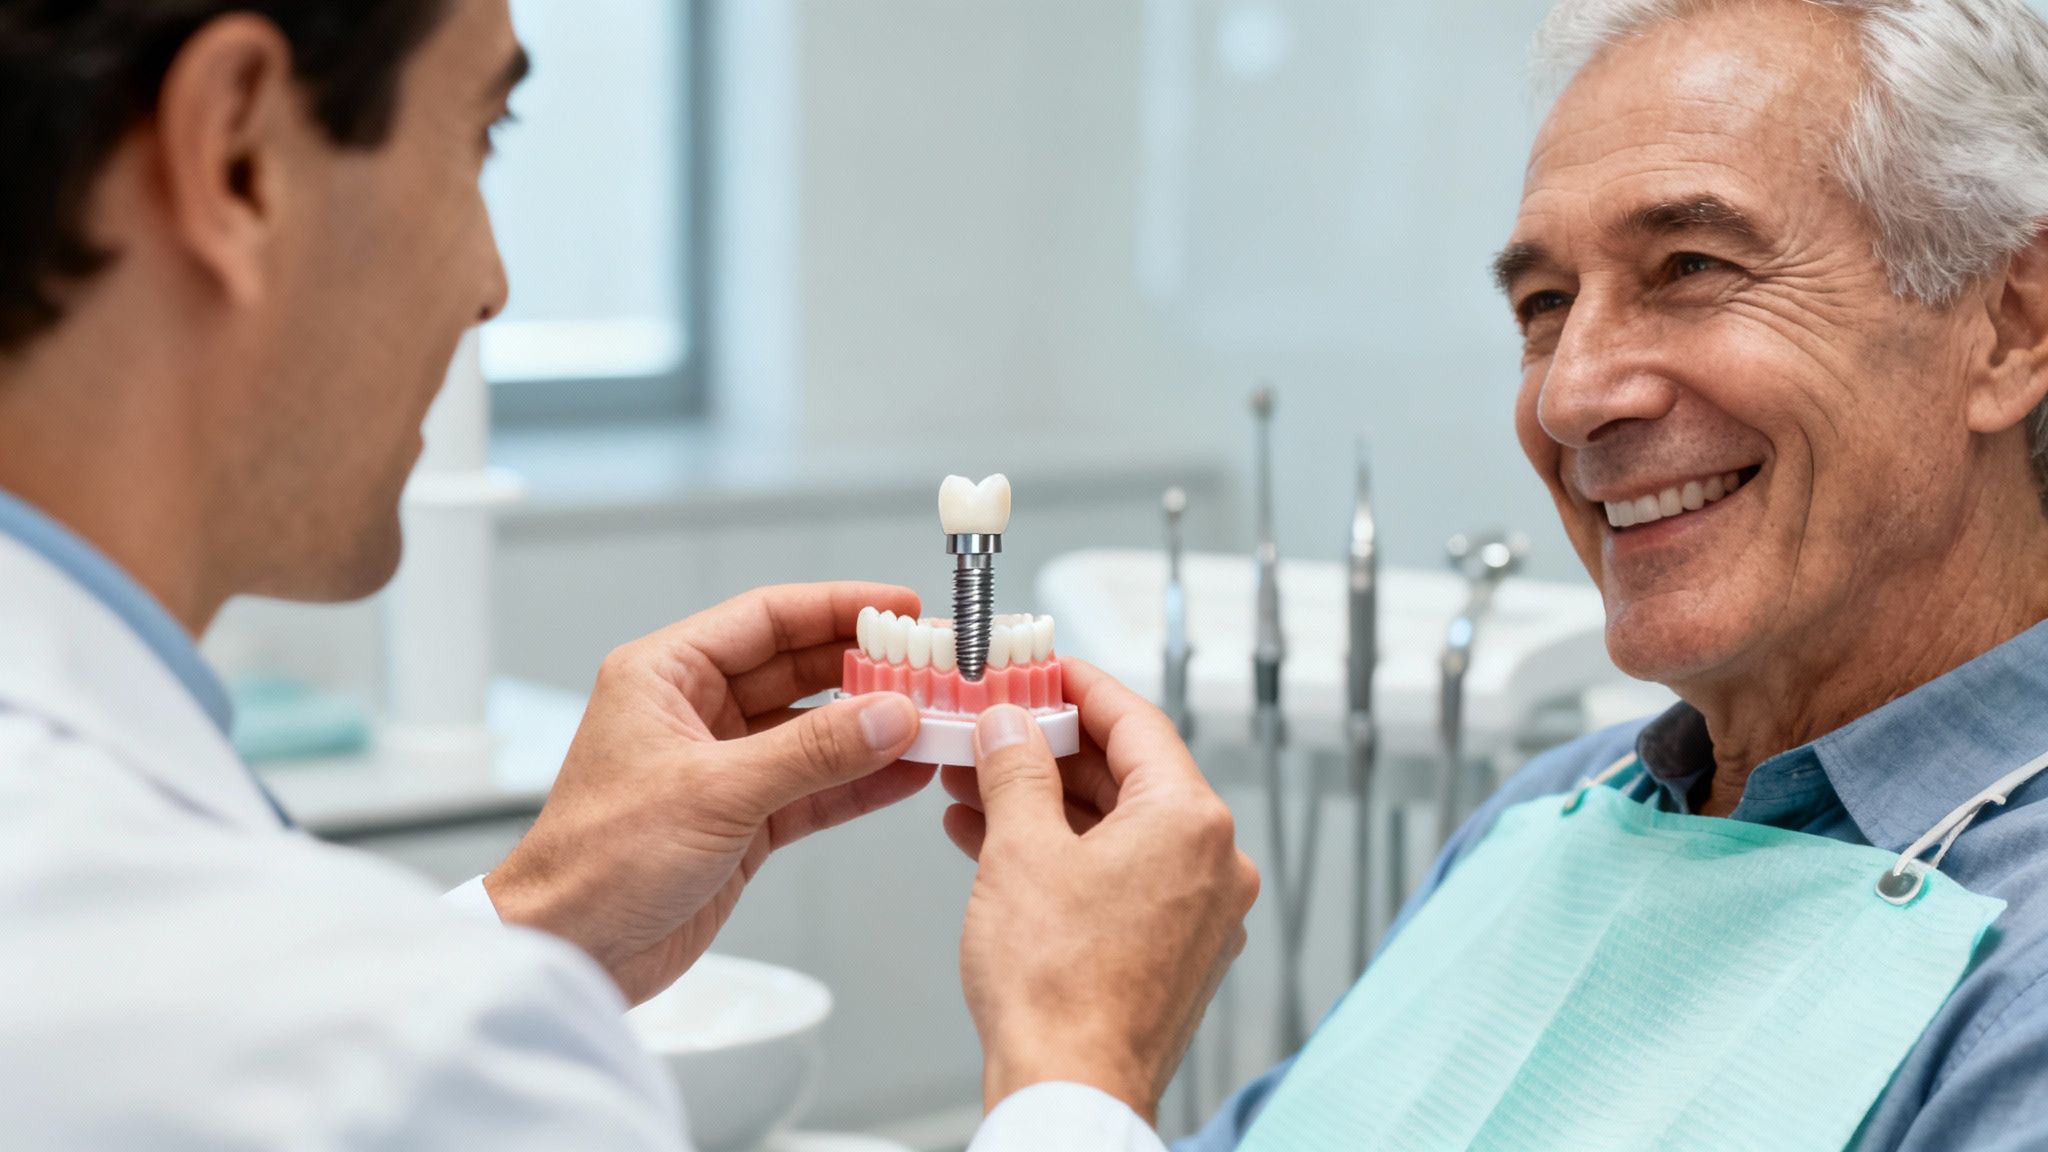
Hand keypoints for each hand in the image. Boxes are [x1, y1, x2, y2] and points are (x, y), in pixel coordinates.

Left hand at [484, 583, 930, 1003]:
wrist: (571, 951)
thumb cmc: (599, 860)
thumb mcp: (715, 793)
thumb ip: (811, 752)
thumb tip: (889, 715)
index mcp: (665, 675)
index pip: (767, 618)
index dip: (838, 607)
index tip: (900, 609)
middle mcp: (695, 712)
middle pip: (799, 670)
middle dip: (867, 669)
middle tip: (932, 667)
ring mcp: (722, 767)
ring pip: (814, 731)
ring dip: (872, 729)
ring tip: (936, 720)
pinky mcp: (742, 820)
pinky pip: (814, 788)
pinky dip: (859, 783)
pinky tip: (906, 774)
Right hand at [943, 660, 1258, 1124]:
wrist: (1070, 1090)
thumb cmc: (1057, 988)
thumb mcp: (1020, 849)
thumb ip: (1016, 770)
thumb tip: (1009, 727)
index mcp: (1191, 823)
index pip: (1137, 722)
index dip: (1080, 687)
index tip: (1044, 667)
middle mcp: (1212, 864)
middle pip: (1128, 776)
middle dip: (1049, 752)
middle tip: (994, 726)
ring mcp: (1198, 913)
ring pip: (1117, 830)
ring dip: (1046, 805)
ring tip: (974, 785)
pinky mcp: (1173, 952)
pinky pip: (1118, 877)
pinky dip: (1063, 855)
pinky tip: (996, 843)